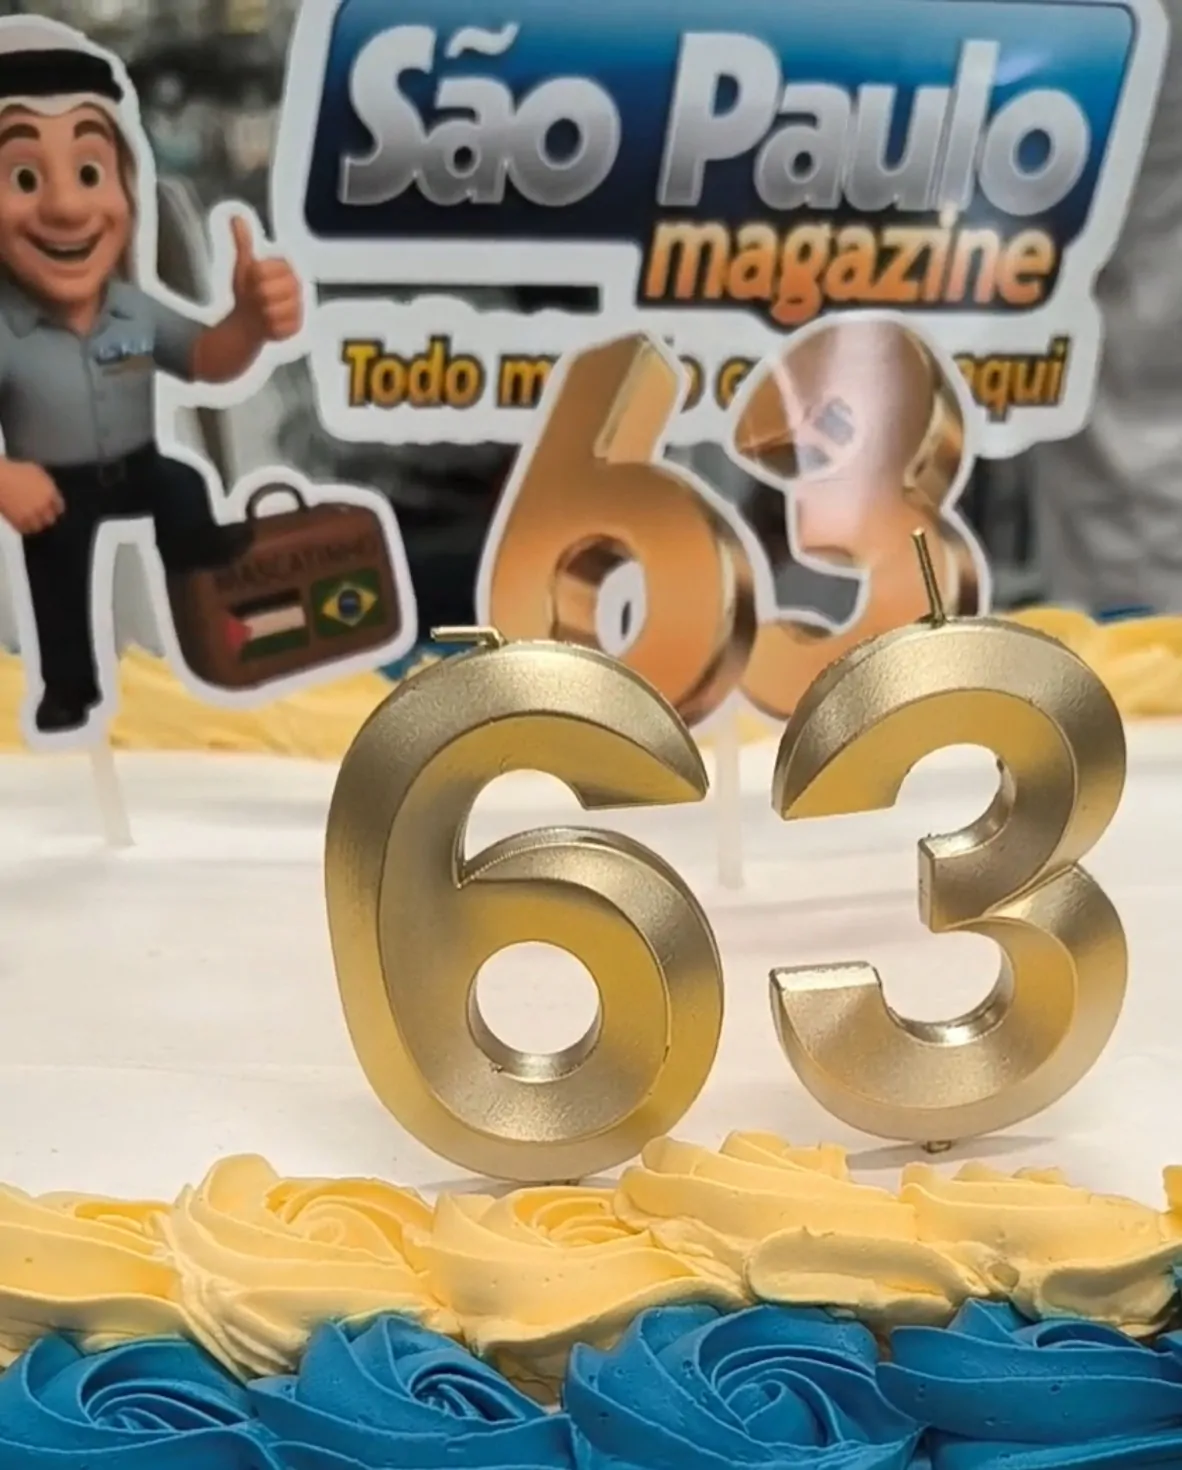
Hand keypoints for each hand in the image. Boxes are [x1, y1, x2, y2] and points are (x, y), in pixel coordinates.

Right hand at [0, 462, 62, 534]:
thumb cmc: (16, 471)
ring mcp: (31, 515)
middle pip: (50, 519)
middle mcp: (43, 506)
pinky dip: (25, 528)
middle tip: (42, 517)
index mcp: (50, 494)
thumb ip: (46, 484)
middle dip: (47, 518)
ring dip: (36, 525)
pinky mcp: (18, 521)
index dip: (56, 509)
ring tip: (32, 523)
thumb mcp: (36, 472)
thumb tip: (50, 491)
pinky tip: (22, 525)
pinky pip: (25, 530)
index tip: (53, 510)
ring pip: (38, 527)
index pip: (59, 507)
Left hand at [229, 214, 302, 345]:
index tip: (252, 280)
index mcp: (285, 267)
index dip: (252, 277)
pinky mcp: (298, 325)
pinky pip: (278, 326)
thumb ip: (242, 241)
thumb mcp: (243, 264)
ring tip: (261, 311)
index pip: (263, 270)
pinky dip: (269, 328)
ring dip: (261, 313)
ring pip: (272, 310)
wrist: (250, 319)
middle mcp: (296, 285)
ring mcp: (299, 305)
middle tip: (255, 298)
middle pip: (266, 291)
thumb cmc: (248, 290)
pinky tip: (268, 324)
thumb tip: (236, 216)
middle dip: (255, 296)